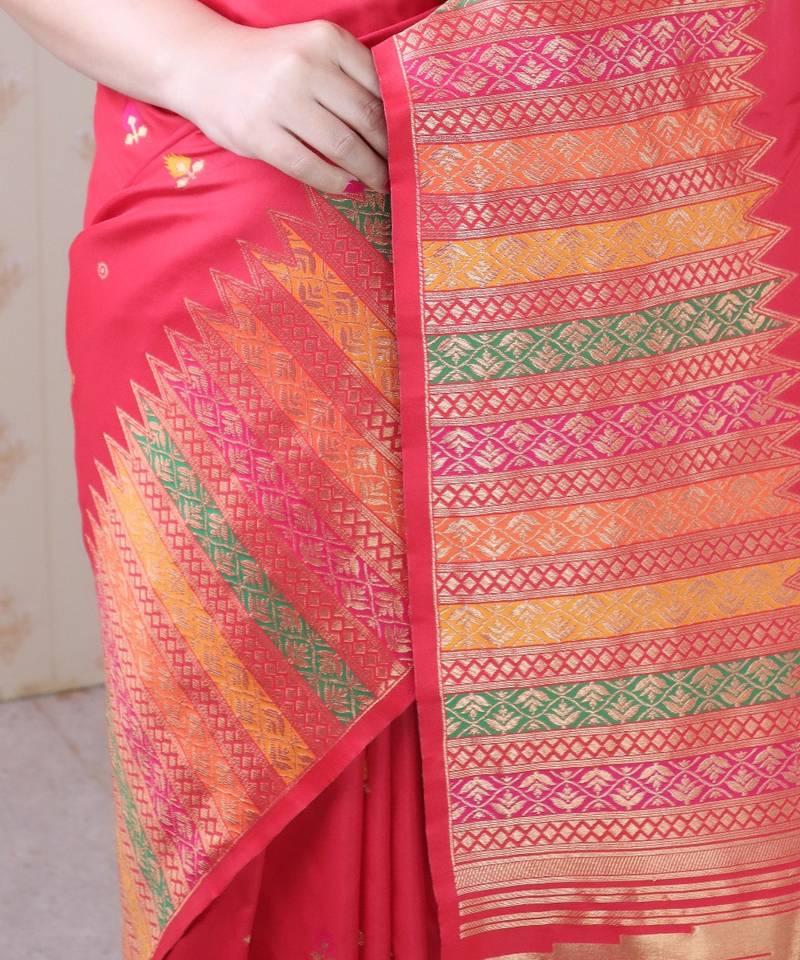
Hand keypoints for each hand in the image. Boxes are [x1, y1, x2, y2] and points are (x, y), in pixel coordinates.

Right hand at [172, 18, 388, 193]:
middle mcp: (304, 66)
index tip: (409, 140)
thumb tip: (392, 124)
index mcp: (325, 40)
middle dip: (387, 150)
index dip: (398, 118)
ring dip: (367, 171)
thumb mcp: (310, 51)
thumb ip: (347, 76)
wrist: (201, 64)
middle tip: (399, 170)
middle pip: (365, 118)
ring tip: (379, 183)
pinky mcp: (259, 134)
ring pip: (342, 146)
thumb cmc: (267, 63)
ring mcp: (280, 101)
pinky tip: (347, 187)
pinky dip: (334, 181)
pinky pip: (308, 166)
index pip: (377, 85)